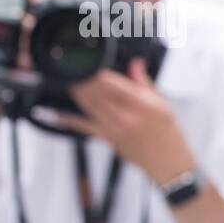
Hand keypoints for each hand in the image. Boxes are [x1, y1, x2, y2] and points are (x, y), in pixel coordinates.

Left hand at [55, 57, 196, 184]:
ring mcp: (115, 130)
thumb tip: (135, 62)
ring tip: (66, 82)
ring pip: (89, 108)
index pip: (114, 85)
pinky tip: (57, 113)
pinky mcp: (107, 139)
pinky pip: (84, 127)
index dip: (97, 74)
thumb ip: (143, 81)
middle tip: (70, 70)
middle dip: (83, 82)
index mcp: (143, 104)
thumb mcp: (161, 102)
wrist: (166, 160)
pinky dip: (69, 120)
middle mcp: (127, 117)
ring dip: (76, 95)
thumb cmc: (166, 130)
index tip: (87, 64)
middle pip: (98, 95)